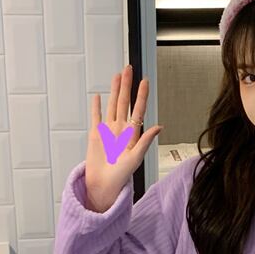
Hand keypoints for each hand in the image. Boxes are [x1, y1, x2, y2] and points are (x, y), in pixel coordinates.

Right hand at [84, 65, 162, 210]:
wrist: (103, 185)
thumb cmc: (121, 176)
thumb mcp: (136, 158)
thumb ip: (146, 141)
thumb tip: (159, 127)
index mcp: (132, 134)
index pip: (138, 110)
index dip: (141, 95)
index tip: (144, 81)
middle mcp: (121, 129)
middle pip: (124, 102)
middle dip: (126, 85)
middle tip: (129, 68)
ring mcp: (108, 130)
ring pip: (112, 105)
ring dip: (114, 90)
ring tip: (117, 76)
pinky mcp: (95, 135)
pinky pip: (96, 116)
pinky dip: (96, 106)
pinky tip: (98, 96)